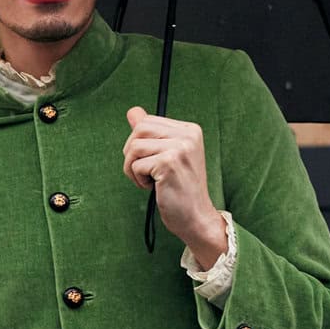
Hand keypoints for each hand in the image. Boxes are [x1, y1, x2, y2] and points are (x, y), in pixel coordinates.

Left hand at [122, 106, 226, 262]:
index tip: (153, 161)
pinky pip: (136, 165)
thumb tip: (133, 111)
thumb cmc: (180, 188)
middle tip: (146, 172)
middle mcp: (188, 135)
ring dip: (133, 168)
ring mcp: (180, 148)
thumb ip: (151, 133)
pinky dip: (138, 179)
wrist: (196, 217)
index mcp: (190, 130)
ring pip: (134, 147)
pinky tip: (154, 187)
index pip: (147, 121)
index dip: (140, 143)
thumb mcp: (167, 156)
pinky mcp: (169, 163)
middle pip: (138, 129)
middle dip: (133, 153)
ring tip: (149, 180)